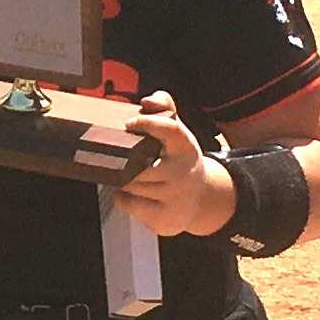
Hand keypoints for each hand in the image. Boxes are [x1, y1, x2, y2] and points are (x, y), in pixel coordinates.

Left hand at [111, 90, 233, 236]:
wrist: (201, 198)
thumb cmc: (179, 159)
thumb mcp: (177, 131)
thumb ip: (163, 107)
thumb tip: (147, 102)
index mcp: (186, 147)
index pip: (170, 130)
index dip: (148, 123)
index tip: (130, 123)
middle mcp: (183, 172)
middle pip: (137, 164)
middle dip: (123, 161)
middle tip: (118, 158)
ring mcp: (175, 197)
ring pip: (129, 184)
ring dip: (122, 178)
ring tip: (128, 175)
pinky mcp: (164, 218)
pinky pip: (127, 202)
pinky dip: (122, 196)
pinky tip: (133, 192)